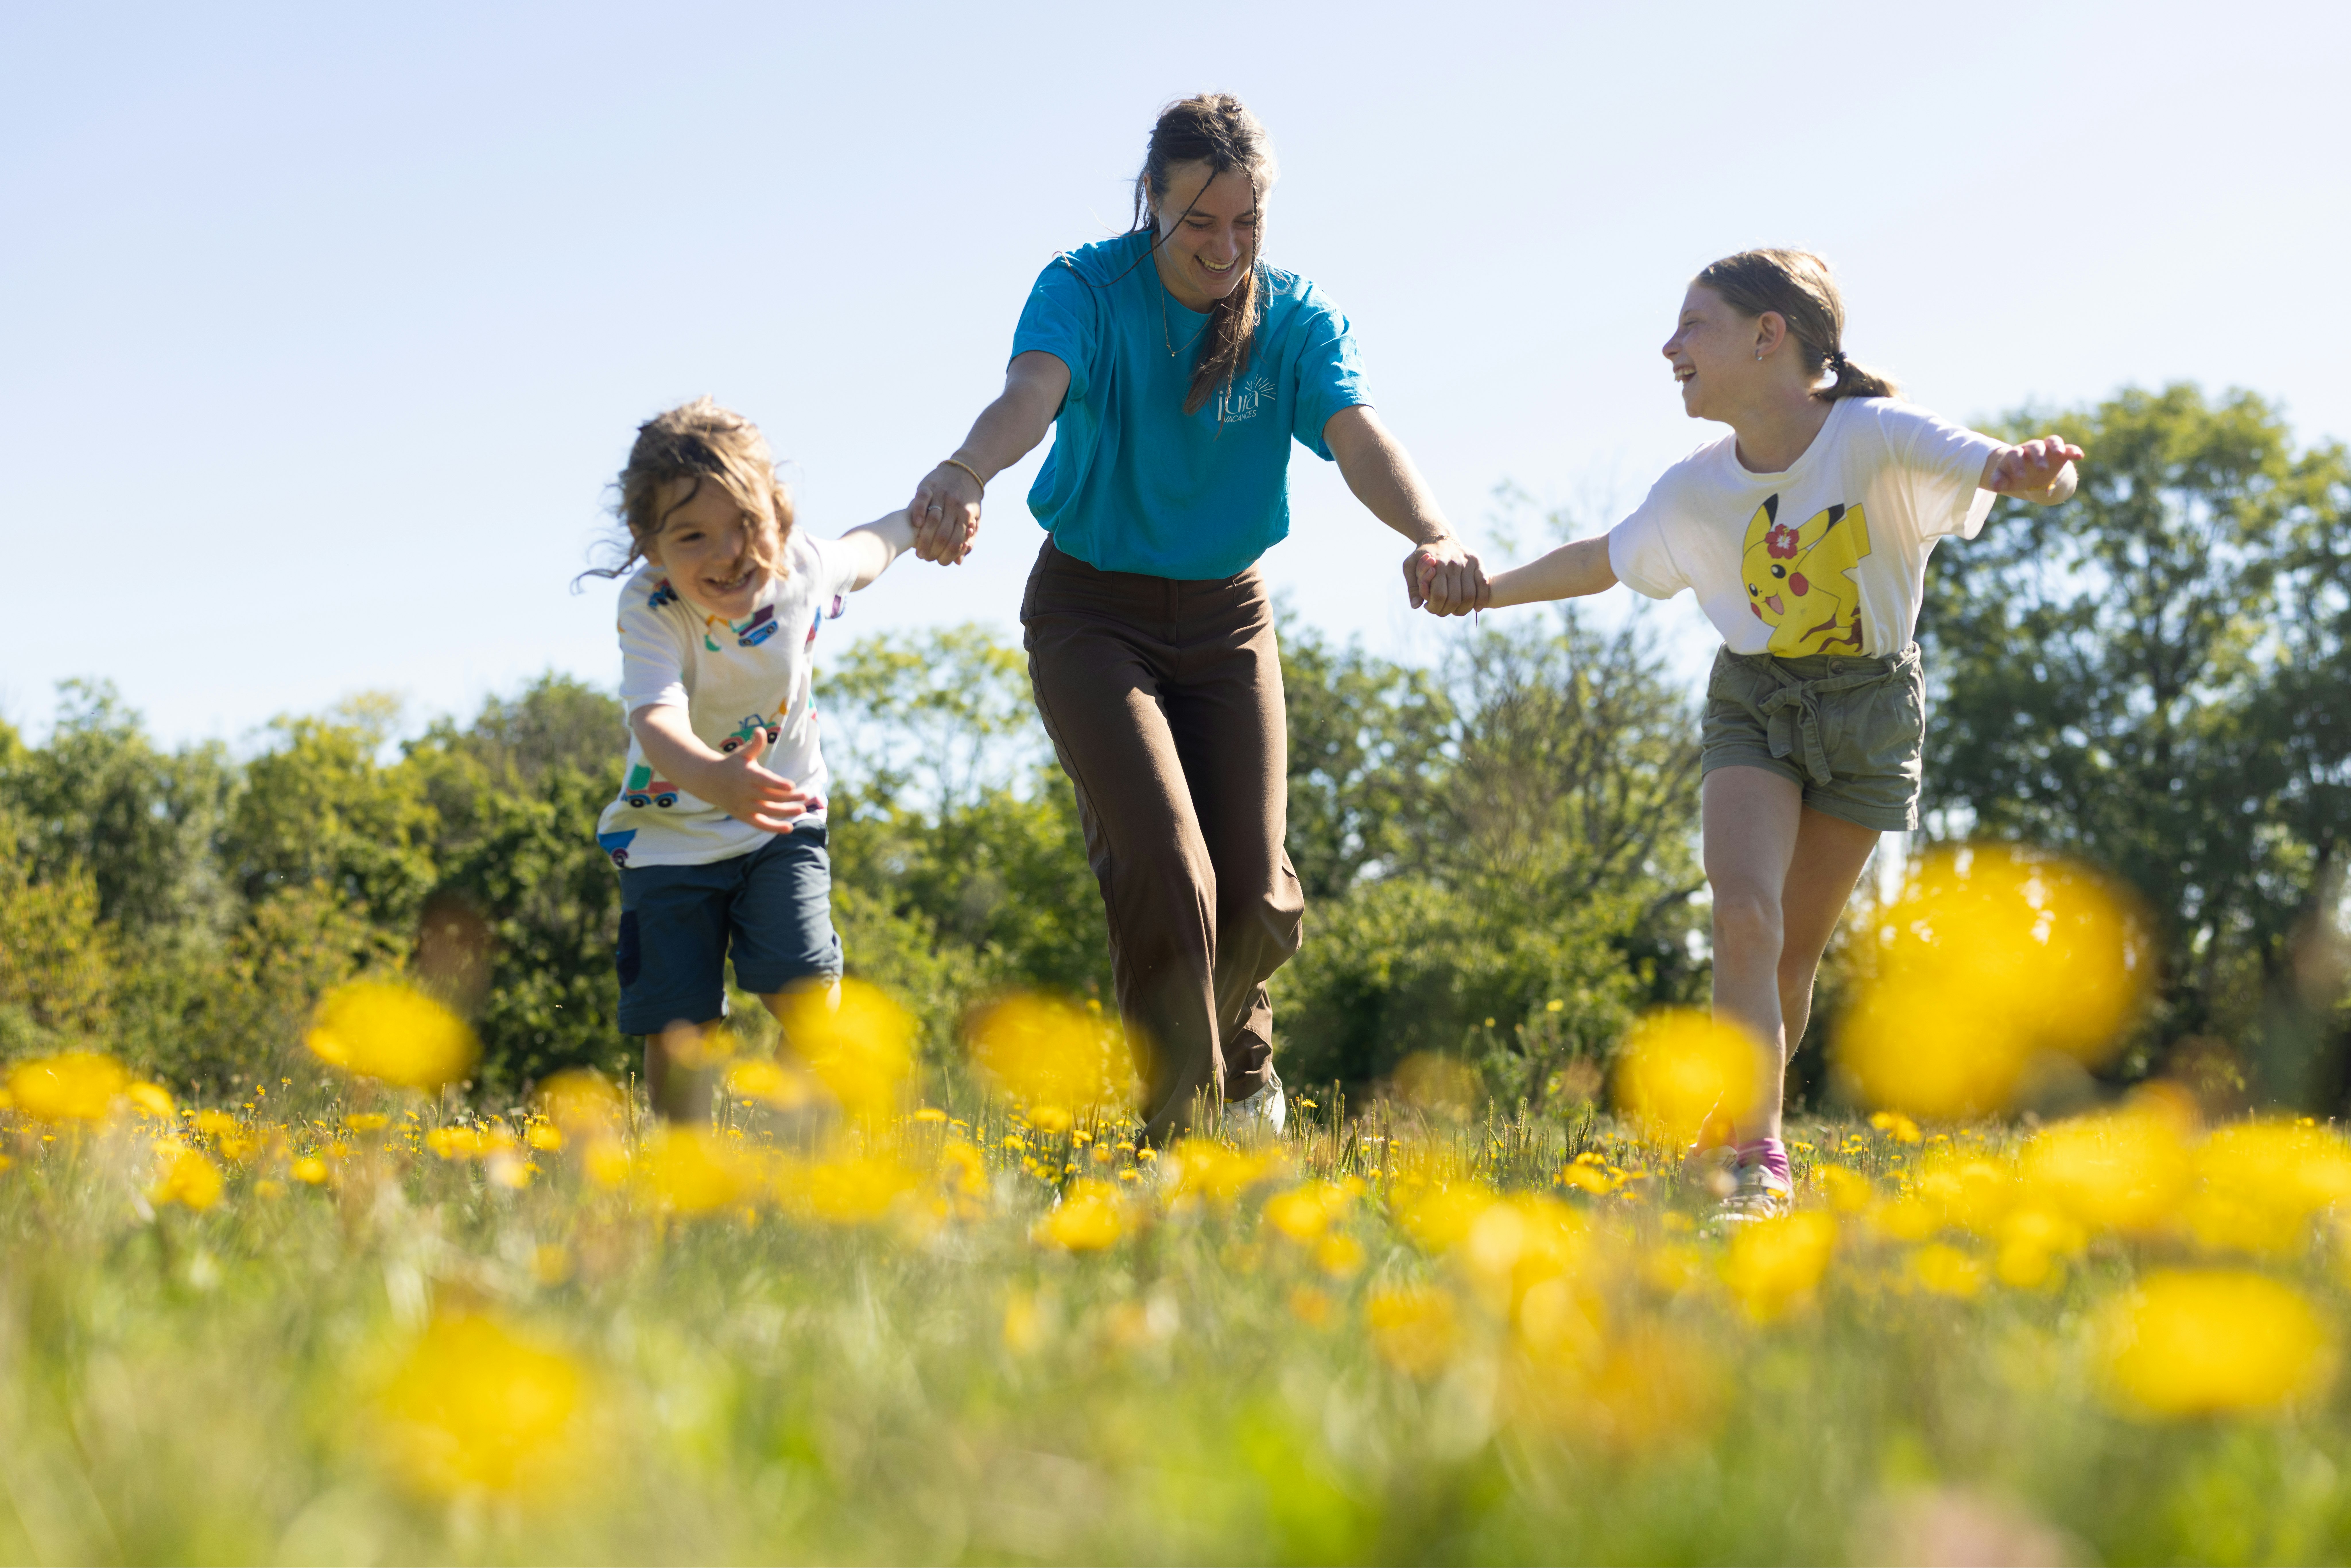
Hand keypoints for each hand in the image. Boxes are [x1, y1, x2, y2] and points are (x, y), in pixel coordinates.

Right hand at [694, 728, 808, 830]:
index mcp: (747, 775)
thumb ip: (754, 745)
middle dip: (789, 798)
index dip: (777, 784)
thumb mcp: (741, 754)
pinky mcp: (743, 816)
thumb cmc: (731, 765)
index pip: (764, 781)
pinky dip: (773, 828)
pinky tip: (788, 828)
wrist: (708, 781)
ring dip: (785, 813)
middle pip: (770, 797)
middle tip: (806, 796)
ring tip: (801, 810)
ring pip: (767, 812)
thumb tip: (761, 730)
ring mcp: (744, 805)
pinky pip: (759, 824)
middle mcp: (745, 792)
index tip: (792, 785)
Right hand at [908, 461, 982, 563]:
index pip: (955, 543)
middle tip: (923, 557)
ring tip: (916, 548)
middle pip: (942, 535)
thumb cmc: (969, 500)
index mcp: (966, 516)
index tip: (937, 561)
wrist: (966, 470)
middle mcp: (954, 506)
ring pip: (932, 520)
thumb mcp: (974, 519)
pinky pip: (921, 500)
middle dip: (932, 550)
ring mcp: (941, 495)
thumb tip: (958, 562)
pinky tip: (916, 524)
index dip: (945, 556)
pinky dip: (918, 513)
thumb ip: (968, 540)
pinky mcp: (928, 486)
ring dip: (923, 538)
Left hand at [1404, 536, 1489, 616]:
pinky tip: (1476, 608)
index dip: (1434, 607)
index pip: (1439, 594)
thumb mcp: (1410, 566)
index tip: (1429, 607)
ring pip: (1470, 595)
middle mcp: (1454, 564)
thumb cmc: (1422, 556)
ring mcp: (1467, 563)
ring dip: (1463, 609)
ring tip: (1456, 611)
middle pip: (1455, 598)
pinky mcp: (1477, 562)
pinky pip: (1483, 585)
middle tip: (1442, 610)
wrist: (1439, 537)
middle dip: (1447, 610)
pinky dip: (1481, 600)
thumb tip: (1416, 606)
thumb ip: (1412, 587)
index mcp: (1437, 565)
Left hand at [1984, 436, 2083, 500]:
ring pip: (2051, 441)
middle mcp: (2031, 448)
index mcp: (2016, 454)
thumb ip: (1999, 482)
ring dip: (2056, 446)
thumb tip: (1995, 487)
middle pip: (2035, 447)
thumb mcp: (2005, 480)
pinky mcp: (2060, 453)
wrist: (2028, 474)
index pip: (2015, 455)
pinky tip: (2079, 455)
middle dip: (2038, 457)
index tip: (2021, 477)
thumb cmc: (2013, 476)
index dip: (2018, 464)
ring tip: (2060, 454)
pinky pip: (2067, 448)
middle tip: (2042, 469)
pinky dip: (2073, 450)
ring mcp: (2046, 449)